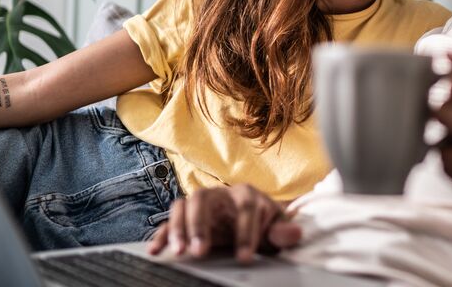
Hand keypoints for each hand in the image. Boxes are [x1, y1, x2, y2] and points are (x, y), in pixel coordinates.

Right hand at [147, 184, 301, 262]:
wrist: (252, 221)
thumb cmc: (265, 224)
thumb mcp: (276, 228)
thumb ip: (283, 232)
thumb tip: (295, 233)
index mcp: (246, 193)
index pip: (245, 208)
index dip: (246, 233)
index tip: (245, 258)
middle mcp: (220, 193)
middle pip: (204, 199)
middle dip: (201, 225)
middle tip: (201, 252)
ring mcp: (201, 205)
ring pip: (184, 206)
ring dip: (180, 229)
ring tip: (180, 252)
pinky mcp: (187, 218)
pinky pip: (170, 222)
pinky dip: (162, 235)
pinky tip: (156, 250)